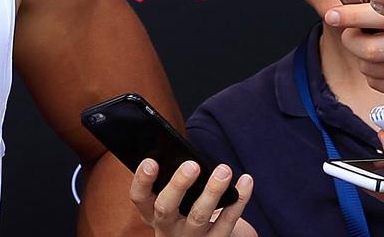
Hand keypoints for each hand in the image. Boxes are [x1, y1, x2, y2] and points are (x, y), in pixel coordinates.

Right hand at [129, 159, 256, 236]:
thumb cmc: (184, 211)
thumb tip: (184, 155)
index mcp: (150, 213)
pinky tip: (245, 181)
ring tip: (224, 169)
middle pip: (166, 208)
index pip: (138, 197)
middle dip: (178, 185)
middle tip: (192, 165)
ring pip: (199, 215)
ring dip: (212, 190)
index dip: (142, 180)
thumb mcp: (170, 201)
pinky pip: (228, 221)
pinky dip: (240, 199)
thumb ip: (170, 183)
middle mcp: (167, 228)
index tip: (152, 161)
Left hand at [322, 3, 383, 95]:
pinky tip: (383, 61)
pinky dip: (372, 73)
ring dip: (363, 57)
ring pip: (369, 67)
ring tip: (375, 45)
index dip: (352, 15)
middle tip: (354, 32)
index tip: (333, 15)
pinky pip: (376, 82)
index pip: (380, 16)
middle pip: (369, 50)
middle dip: (352, 40)